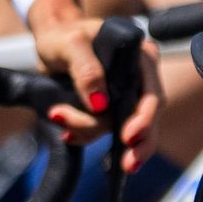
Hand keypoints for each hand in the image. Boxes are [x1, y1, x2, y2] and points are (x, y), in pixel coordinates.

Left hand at [26, 0, 153, 160]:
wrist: (50, 43)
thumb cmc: (63, 36)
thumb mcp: (70, 44)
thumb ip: (85, 68)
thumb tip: (100, 103)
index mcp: (141, 58)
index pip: (152, 94)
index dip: (145, 118)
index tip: (129, 136)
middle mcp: (140, 79)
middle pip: (146, 118)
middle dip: (135, 143)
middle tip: (126, 165)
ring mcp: (125, 97)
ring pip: (120, 128)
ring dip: (90, 132)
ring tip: (59, 118)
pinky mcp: (109, 111)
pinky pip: (103, 132)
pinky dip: (84, 136)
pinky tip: (68, 133)